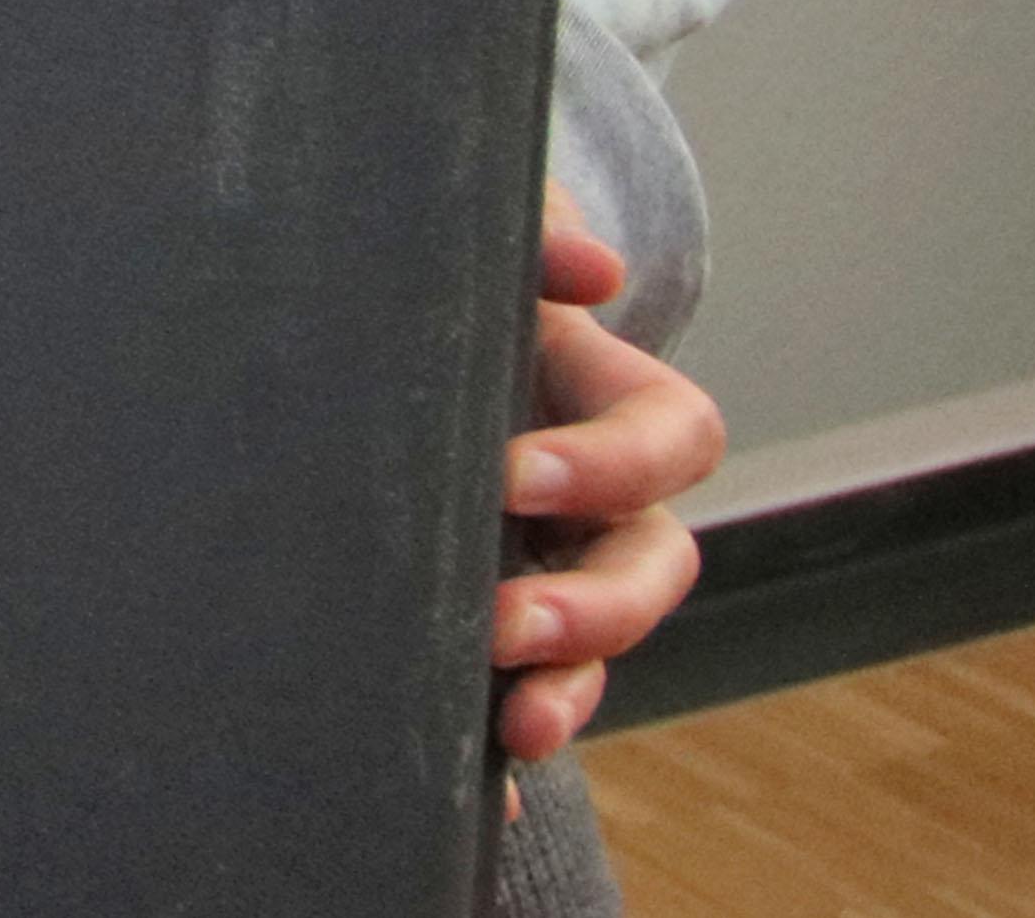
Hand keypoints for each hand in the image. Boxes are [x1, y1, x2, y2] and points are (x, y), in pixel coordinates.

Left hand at [493, 181, 723, 762]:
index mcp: (608, 392)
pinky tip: (476, 797)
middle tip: (507, 625)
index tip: (515, 475)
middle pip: (649, 567)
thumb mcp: (484, 237)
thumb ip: (534, 239)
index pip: (671, 438)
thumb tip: (596, 268)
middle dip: (594, 608)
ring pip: (599, 645)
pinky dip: (499, 753)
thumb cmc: (438, 261)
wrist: (364, 304)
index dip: (612, 465)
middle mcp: (597, 492)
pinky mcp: (492, 616)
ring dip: (570, 689)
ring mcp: (551, 561)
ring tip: (517, 728)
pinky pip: (519, 693)